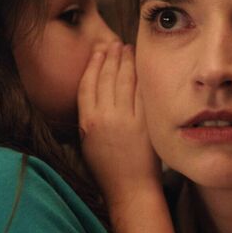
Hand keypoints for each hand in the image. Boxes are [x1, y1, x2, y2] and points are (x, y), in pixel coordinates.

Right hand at [78, 43, 160, 202]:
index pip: (88, 84)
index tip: (98, 52)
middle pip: (106, 77)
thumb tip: (93, 95)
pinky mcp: (144, 122)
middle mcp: (105, 117)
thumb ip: (88, 118)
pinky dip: (140, 76)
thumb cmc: (107, 170)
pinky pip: (142, 92)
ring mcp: (125, 119)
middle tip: (114, 44)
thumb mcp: (87, 143)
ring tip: (126, 49)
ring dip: (125, 61)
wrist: (130, 189)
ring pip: (124, 81)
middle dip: (110, 57)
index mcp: (87, 122)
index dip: (93, 65)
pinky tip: (141, 66)